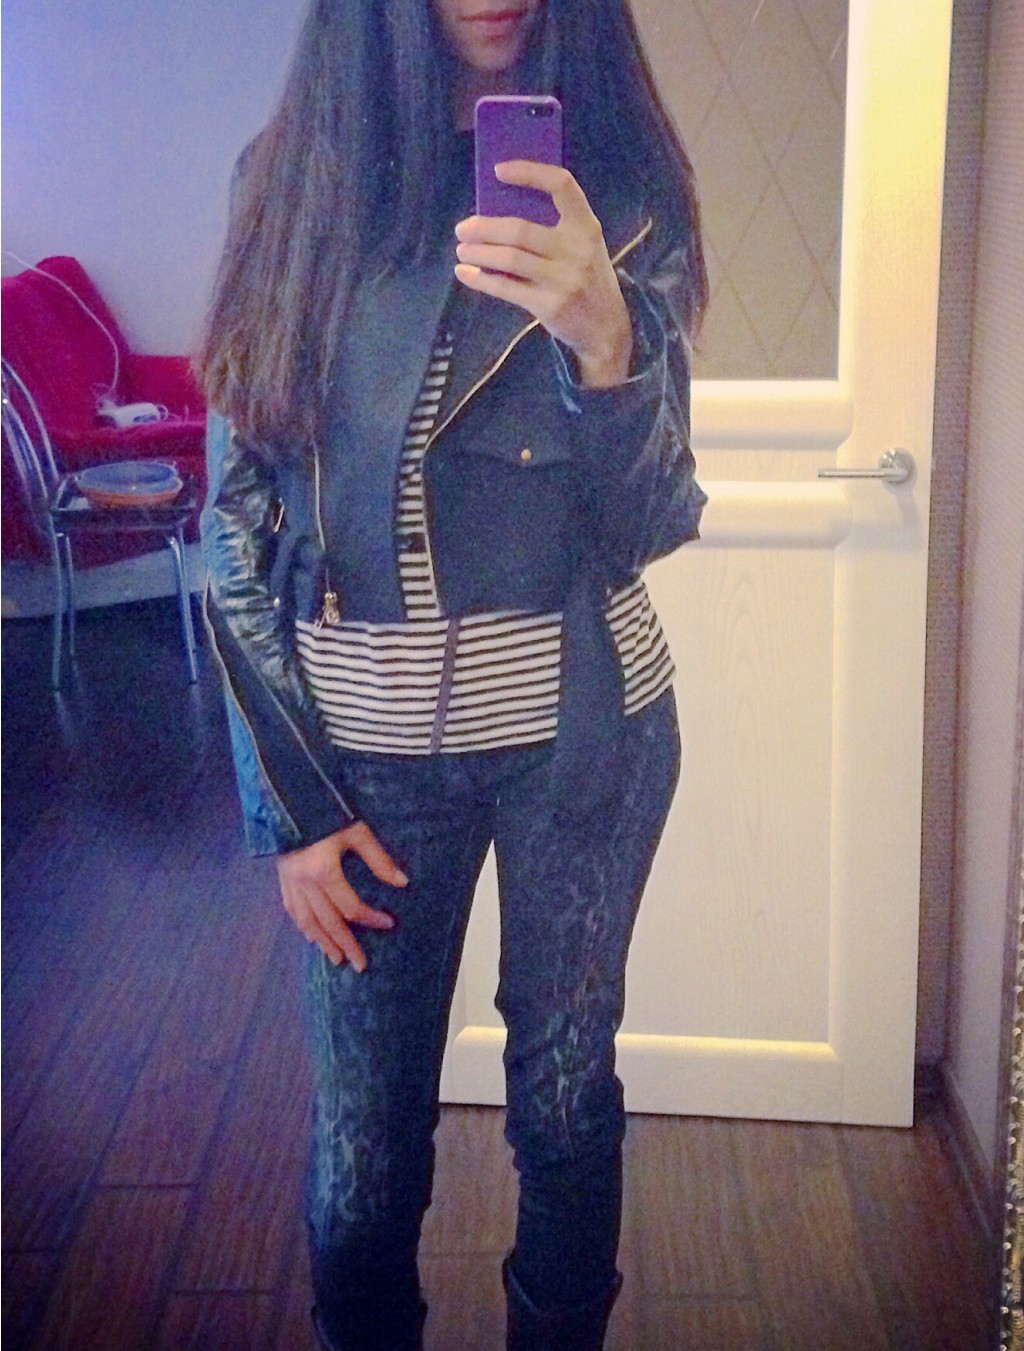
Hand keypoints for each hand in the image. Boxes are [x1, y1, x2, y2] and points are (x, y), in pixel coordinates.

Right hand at [277, 821, 406, 971]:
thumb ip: (378, 859)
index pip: (350, 906)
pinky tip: (312, 936)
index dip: (371, 918)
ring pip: (306, 921)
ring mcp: (290, 882)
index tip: (389, 923)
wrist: (290, 798)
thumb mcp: (357, 831)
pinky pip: (292, 910)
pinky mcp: (282, 878)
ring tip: (336, 959)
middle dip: (345, 944)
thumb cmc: (327, 812)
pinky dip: (303, 926)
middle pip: (328, 922)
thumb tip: (401, 882)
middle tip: (360, 965)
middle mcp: (304, 882)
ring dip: (322, 942)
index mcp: (323, 871)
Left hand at [454, 161, 632, 387]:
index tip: (498, 171)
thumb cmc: (586, 278)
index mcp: (586, 225)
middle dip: (485, 228)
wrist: (607, 327)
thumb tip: (498, 213)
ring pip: (510, 258)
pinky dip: (481, 280)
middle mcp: (577, 249)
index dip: (529, 173)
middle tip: (462, 229)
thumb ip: (554, 229)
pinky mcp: (550, 305)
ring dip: (479, 252)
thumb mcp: (582, 247)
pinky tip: (465, 273)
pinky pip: (507, 288)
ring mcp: (564, 279)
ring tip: (462, 250)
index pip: (561, 185)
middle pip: (520, 230)